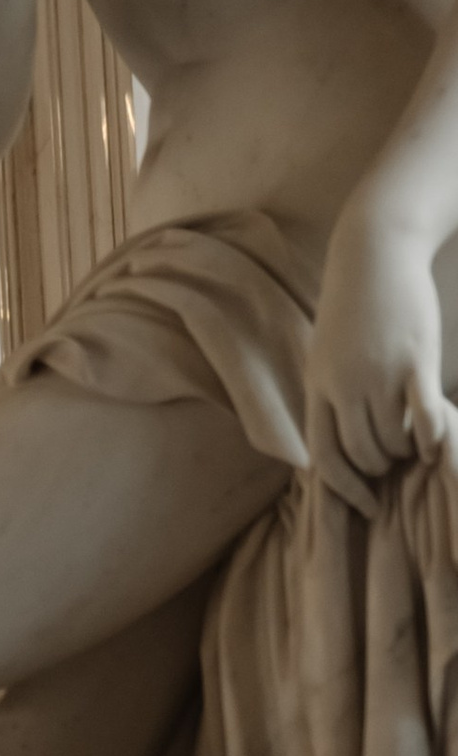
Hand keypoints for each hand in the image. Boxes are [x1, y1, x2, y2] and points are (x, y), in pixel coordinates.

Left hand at [310, 200, 453, 500]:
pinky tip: (436, 443)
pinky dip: (431, 437)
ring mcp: (379, 373)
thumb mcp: (327, 352)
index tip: (364, 503)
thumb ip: (331, 392)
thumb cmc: (354, 304)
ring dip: (404, 452)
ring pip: (392, 440)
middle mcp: (344, 385)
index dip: (344, 488)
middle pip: (360, 453)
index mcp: (318, 386)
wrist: (375, 252)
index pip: (323, 455)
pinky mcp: (415, 360)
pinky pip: (424, 416)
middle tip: (396, 460)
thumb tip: (339, 433)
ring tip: (414, 444)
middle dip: (380, 468)